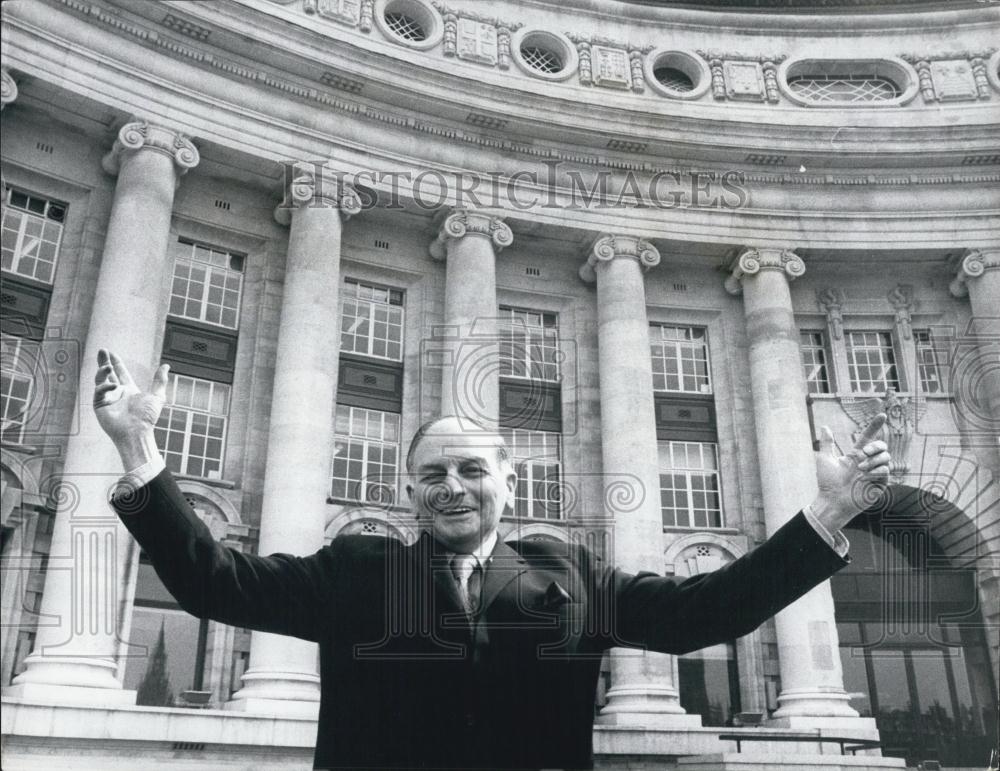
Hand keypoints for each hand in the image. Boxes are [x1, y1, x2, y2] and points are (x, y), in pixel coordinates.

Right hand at [93, 349, 168, 467]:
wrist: (137, 431)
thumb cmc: (147, 417)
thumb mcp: (157, 396)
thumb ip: (160, 380)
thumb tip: (166, 366)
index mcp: (129, 390)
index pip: (120, 372)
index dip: (115, 362)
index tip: (111, 353)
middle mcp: (117, 393)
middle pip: (107, 373)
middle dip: (104, 361)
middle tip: (102, 350)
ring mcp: (107, 399)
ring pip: (100, 380)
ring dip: (102, 371)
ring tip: (107, 366)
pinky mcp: (100, 405)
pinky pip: (98, 391)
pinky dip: (104, 386)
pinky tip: (113, 385)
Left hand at [812, 414, 890, 532]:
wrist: (831, 501)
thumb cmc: (827, 483)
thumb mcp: (825, 460)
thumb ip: (827, 443)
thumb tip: (825, 427)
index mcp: (856, 455)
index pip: (868, 437)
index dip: (875, 426)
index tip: (882, 414)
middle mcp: (867, 462)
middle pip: (882, 446)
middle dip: (876, 446)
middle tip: (864, 452)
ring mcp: (875, 473)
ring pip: (886, 458)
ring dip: (874, 460)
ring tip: (861, 469)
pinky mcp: (880, 484)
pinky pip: (886, 471)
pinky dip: (877, 470)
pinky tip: (866, 476)